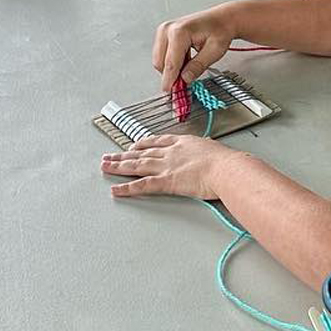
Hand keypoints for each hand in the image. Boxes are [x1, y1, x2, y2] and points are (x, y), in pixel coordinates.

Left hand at [101, 134, 244, 200]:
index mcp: (181, 142)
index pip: (156, 142)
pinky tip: (116, 189)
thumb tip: (208, 154)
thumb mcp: (214, 149)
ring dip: (118, 166)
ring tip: (105, 167)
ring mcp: (166, 166)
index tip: (132, 146)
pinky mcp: (165, 182)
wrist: (226, 168)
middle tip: (109, 156)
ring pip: (136, 165)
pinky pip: (141, 185)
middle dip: (123, 155)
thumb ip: (205, 151)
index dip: (141, 144)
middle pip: (140, 153)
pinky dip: (127, 188)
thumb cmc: (225, 162)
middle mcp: (169, 152)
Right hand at [153, 4, 238, 90]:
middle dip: (171, 76)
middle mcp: (168, 29)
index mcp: (180, 32)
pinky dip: (172, 63)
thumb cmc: (220, 29)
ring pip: (160, 60)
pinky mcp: (164, 34)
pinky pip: (162, 55)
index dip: (170, 81)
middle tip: (186, 83)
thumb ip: (198, 66)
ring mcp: (164, 30)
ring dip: (172, 69)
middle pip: (161, 63)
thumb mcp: (214, 51)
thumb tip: (185, 78)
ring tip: (190, 66)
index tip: (171, 93)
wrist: (221, 19)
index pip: (171, 63)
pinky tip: (186, 61)